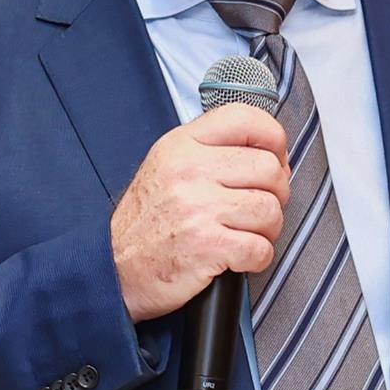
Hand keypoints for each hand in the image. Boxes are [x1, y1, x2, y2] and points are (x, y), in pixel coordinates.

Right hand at [108, 105, 290, 322]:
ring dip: (267, 229)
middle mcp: (190, 171)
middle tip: (257, 209)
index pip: (246, 119)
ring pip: (270, 210)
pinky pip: (261, 248)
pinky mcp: (207, 245)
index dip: (273, 140)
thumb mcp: (168, 167)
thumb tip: (270, 153)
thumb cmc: (146, 223)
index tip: (275, 159)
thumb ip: (211, 151)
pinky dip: (257, 258)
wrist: (114, 269)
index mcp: (182, 145)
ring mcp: (199, 208)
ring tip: (245, 234)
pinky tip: (237, 257)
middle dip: (275, 194)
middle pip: (269, 169)